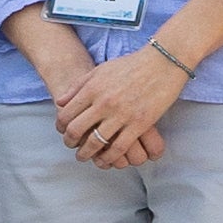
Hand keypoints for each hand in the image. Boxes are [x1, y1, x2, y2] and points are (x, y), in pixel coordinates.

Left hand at [55, 44, 188, 167]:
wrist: (162, 62)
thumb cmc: (130, 65)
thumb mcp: (99, 70)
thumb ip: (78, 86)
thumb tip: (60, 102)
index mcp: (92, 89)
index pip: (66, 114)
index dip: (61, 126)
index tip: (63, 131)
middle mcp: (103, 103)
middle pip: (76, 130)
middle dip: (70, 142)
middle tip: (71, 146)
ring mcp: (121, 114)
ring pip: (96, 142)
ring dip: (86, 153)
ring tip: (85, 156)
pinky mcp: (140, 123)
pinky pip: (120, 147)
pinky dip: (109, 157)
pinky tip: (105, 160)